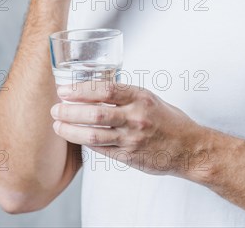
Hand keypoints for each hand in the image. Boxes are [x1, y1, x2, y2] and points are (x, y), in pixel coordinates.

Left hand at [50, 81, 210, 177]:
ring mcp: (132, 138)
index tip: (64, 90)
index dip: (80, 89)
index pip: (104, 89)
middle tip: (56, 108)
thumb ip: (126, 95)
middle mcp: (136, 117)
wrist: (189, 148)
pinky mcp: (129, 156)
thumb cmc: (169, 121)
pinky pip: (100, 149)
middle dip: (69, 110)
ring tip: (58, 125)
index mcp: (141, 97)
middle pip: (94, 113)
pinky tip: (75, 137)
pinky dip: (85, 143)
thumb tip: (95, 90)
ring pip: (93, 134)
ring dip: (70, 129)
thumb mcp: (150, 99)